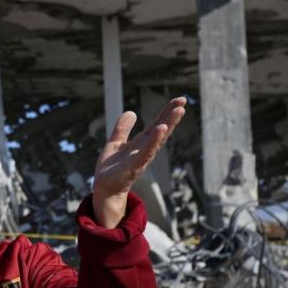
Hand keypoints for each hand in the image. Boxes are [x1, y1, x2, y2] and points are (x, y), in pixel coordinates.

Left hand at [92, 98, 186, 228]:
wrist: (104, 188)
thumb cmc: (112, 168)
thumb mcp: (115, 143)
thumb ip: (122, 129)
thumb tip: (131, 112)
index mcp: (141, 142)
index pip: (157, 124)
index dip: (167, 111)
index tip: (179, 100)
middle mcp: (145, 149)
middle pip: (161, 129)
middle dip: (172, 115)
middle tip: (183, 101)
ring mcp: (142, 157)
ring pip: (158, 139)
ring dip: (169, 125)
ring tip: (178, 111)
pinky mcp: (134, 166)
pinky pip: (146, 151)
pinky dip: (155, 141)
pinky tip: (161, 129)